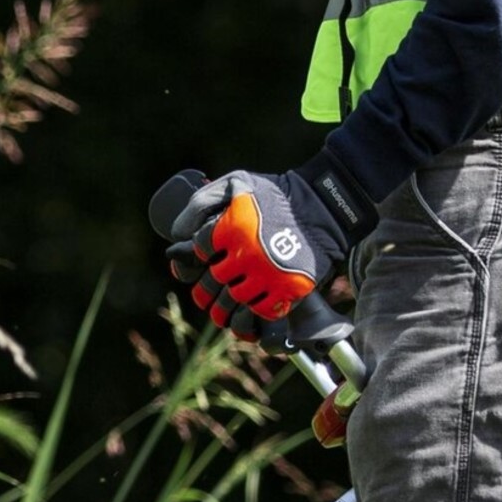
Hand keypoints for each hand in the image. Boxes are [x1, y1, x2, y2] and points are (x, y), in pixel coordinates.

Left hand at [167, 163, 372, 339]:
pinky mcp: (287, 290)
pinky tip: (245, 314)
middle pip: (211, 282)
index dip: (196, 254)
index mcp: (230, 228)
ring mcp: (267, 275)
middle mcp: (246, 255)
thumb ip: (201, 201)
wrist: (324, 208)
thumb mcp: (236, 183)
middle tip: (206, 290)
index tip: (203, 256)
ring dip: (222, 309)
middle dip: (204, 288)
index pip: (199, 250)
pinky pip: (258, 314)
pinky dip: (249, 318)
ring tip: (221, 309)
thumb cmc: (277, 194)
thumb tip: (177, 234)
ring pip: (231, 304)